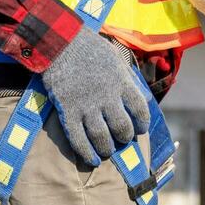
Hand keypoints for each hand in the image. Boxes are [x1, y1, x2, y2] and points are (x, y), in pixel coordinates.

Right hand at [40, 30, 152, 165]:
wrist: (62, 44)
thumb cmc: (92, 49)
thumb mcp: (117, 60)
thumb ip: (129, 80)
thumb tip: (142, 99)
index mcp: (122, 83)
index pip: (140, 110)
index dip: (142, 123)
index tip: (140, 128)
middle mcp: (107, 97)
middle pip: (122, 127)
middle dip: (125, 138)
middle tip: (122, 139)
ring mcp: (87, 106)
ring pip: (101, 137)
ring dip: (107, 148)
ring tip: (108, 151)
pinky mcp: (68, 112)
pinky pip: (77, 138)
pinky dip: (86, 152)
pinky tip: (92, 160)